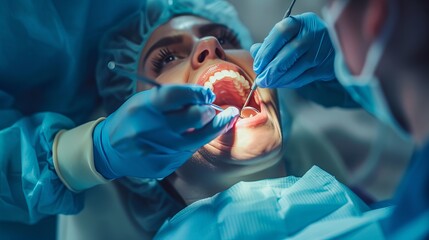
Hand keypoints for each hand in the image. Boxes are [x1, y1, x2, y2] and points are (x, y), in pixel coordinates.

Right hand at [93, 85, 238, 178]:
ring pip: (197, 139)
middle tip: (213, 108)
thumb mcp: (144, 101)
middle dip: (209, 111)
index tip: (208, 93)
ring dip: (214, 127)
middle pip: (194, 118)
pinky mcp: (162, 165)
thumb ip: (172, 99)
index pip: (177, 95)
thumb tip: (205, 98)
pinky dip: (194, 143)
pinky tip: (193, 136)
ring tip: (224, 119)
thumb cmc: (132, 118)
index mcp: (143, 107)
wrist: (109, 150)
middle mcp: (149, 129)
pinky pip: (187, 152)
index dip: (198, 93)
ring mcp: (157, 150)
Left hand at [252, 12, 335, 87]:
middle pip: (288, 54)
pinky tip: (281, 84)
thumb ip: (271, 42)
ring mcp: (321, 50)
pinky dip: (289, 83)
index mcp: (300, 22)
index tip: (258, 65)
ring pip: (295, 69)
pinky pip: (303, 78)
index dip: (266, 52)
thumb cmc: (303, 39)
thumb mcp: (288, 34)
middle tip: (261, 80)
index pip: (280, 34)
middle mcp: (312, 34)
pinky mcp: (325, 66)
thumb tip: (255, 51)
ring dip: (278, 79)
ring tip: (268, 83)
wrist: (333, 45)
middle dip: (271, 70)